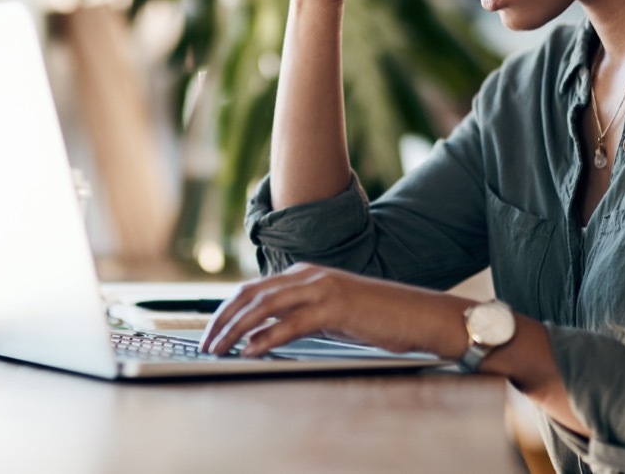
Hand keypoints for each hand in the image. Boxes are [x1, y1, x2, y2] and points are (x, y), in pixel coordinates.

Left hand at [199, 263, 471, 358]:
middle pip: (251, 294)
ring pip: (265, 306)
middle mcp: (309, 275)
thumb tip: (263, 333)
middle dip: (222, 319)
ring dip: (237, 330)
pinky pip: (292, 323)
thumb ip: (300, 315)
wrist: (418, 313)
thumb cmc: (377, 316)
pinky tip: (252, 351)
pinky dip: (268, 338)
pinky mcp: (336, 307)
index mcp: (305, 274)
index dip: (226, 310)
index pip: (253, 289)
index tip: (210, 331)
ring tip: (220, 349)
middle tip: (206, 343)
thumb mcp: (330, 313)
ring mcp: (322, 288)